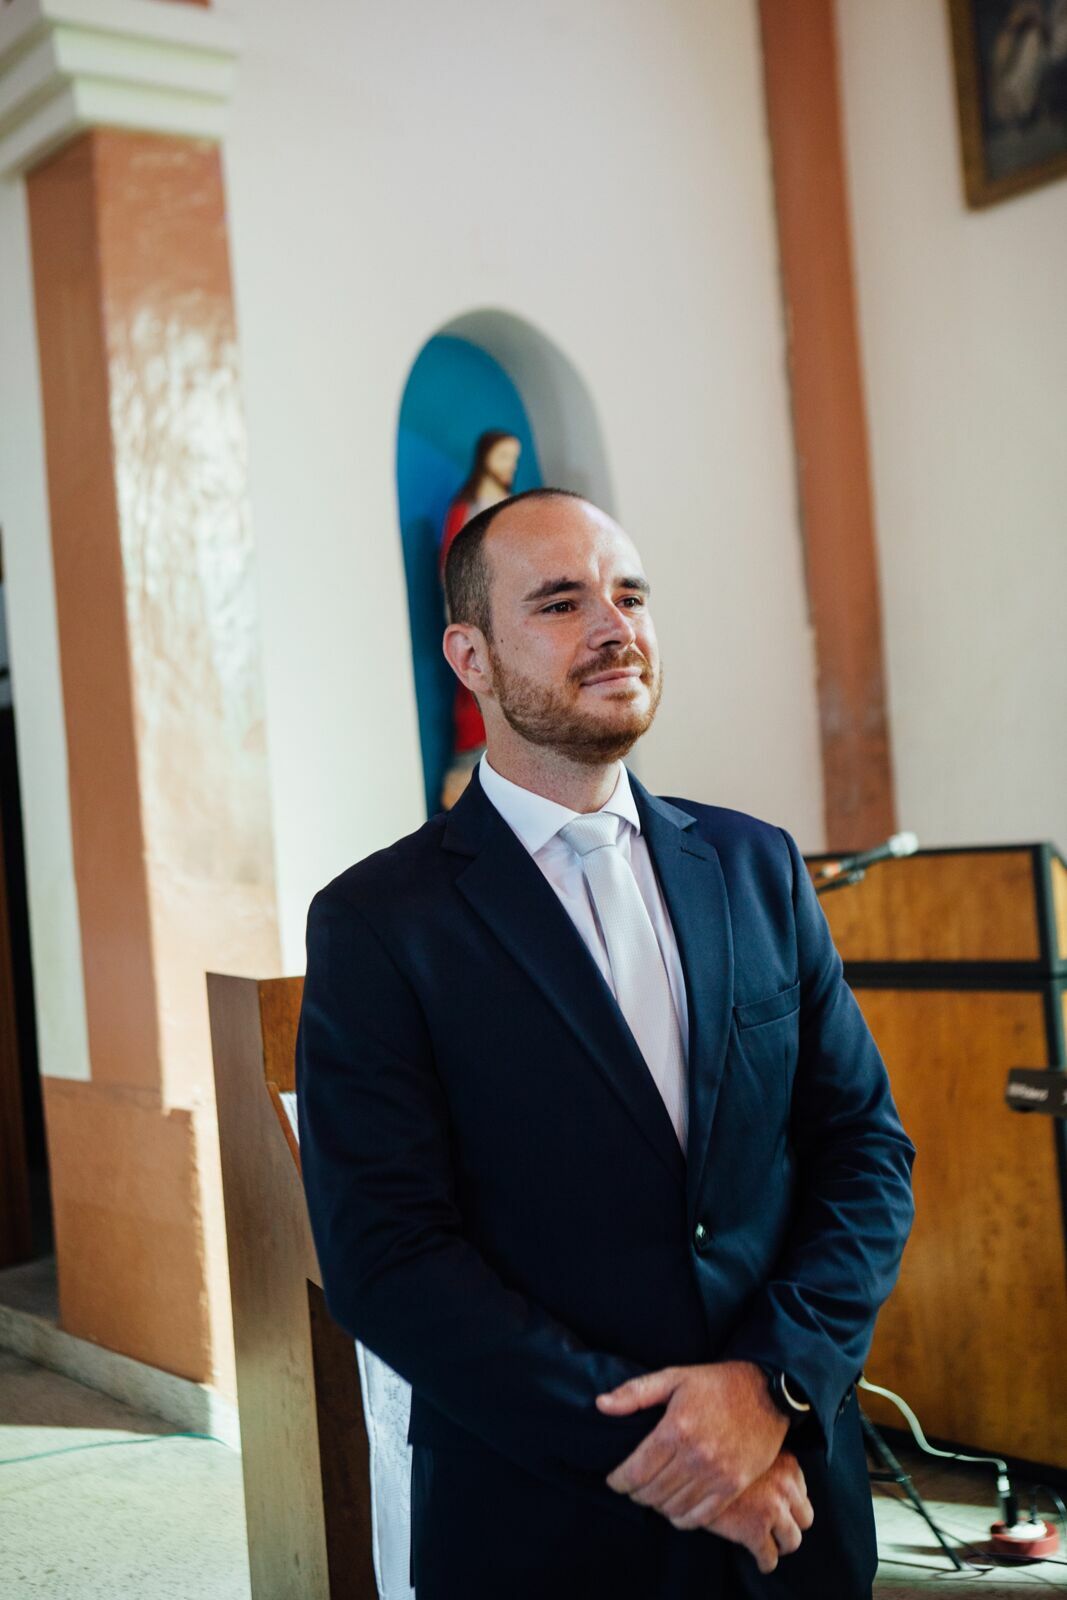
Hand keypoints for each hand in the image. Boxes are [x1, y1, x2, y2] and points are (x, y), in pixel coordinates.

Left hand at [597, 1360, 788, 1524]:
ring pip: (672, 1508)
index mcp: (676, 1429)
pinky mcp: (734, 1486)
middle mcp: (696, 1456)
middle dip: (635, 1493)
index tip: (614, 1479)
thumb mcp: (674, 1377)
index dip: (618, 1481)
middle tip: (632, 1486)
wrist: (766, 1393)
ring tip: (653, 1493)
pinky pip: (700, 1517)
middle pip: (651, 1492)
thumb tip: (600, 1405)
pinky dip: (681, 1518)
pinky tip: (675, 1507)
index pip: (635, 1471)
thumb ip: (635, 1393)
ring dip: (656, 1505)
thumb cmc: (716, 1383)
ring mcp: (717, 1474)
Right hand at [705, 1453, 813, 1572]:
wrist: (688, 1468)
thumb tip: (769, 1476)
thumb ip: (764, 1460)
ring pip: (792, 1540)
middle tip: (776, 1528)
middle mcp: (785, 1486)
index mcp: (786, 1463)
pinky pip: (769, 1557)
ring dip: (781, 1544)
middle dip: (791, 1524)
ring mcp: (772, 1510)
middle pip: (805, 1518)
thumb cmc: (716, 1454)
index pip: (802, 1490)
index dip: (789, 1501)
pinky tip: (759, 1561)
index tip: (777, 1505)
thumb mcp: (747, 1449)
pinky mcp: (755, 1531)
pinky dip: (766, 1562)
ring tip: (770, 1545)